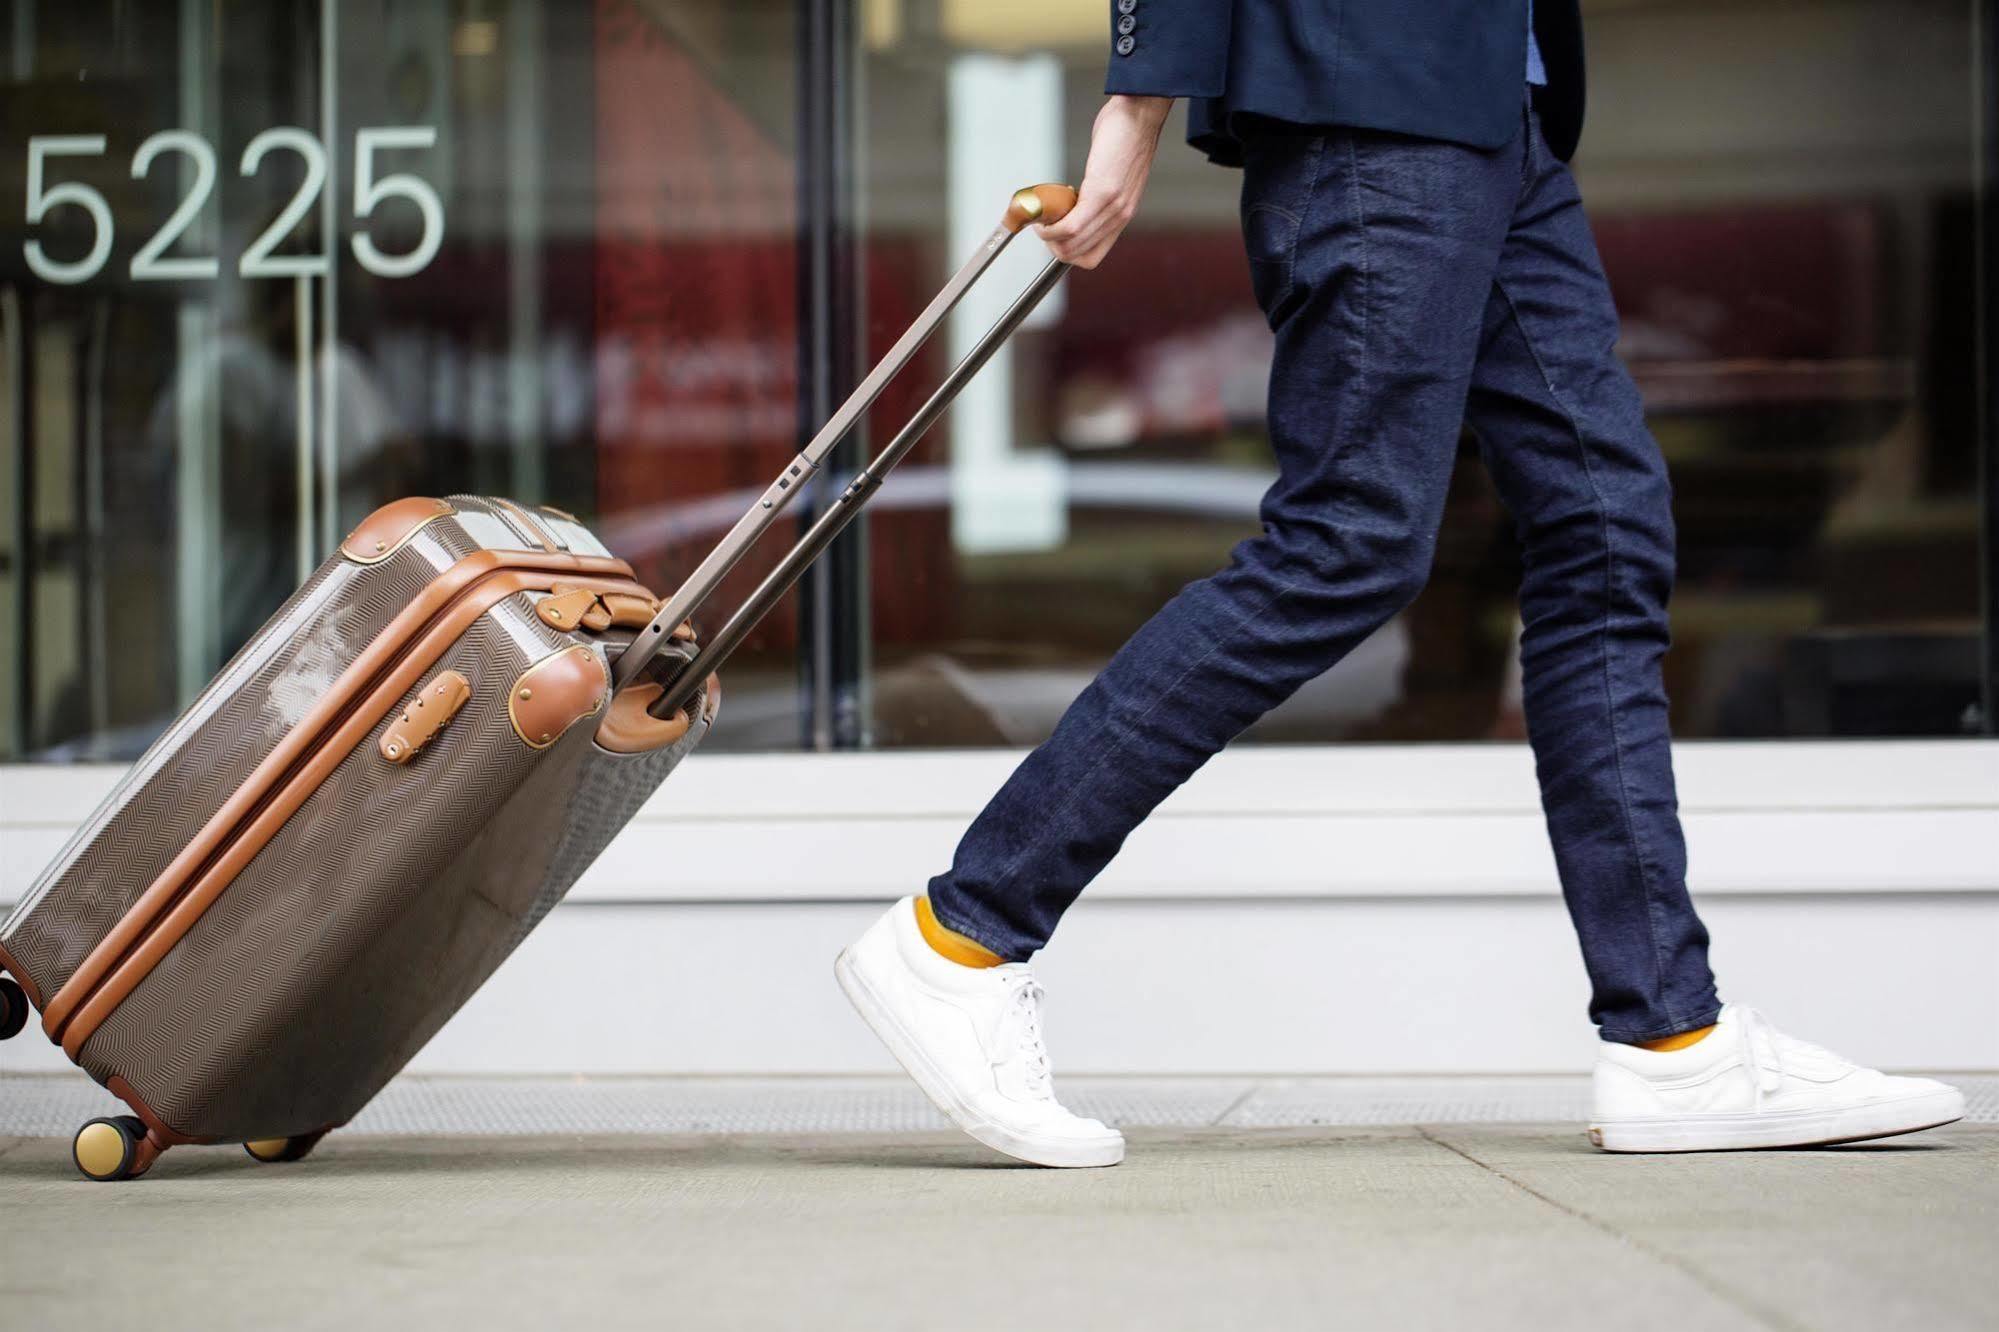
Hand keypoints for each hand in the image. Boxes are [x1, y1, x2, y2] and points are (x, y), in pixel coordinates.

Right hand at [1038, 95, 1172, 269]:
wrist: (1140, 114)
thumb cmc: (1125, 136)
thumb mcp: (1116, 176)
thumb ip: (1100, 194)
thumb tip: (1076, 199)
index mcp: (1121, 215)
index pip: (1092, 256)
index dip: (1067, 253)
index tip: (1053, 236)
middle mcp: (1119, 216)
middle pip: (1078, 255)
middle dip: (1052, 247)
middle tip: (1042, 227)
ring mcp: (1111, 206)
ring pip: (1072, 244)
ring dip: (1048, 237)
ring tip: (1040, 221)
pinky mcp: (1101, 191)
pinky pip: (1072, 225)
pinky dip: (1051, 227)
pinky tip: (1043, 216)